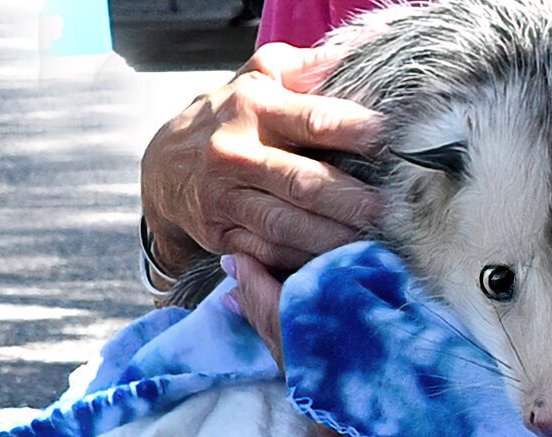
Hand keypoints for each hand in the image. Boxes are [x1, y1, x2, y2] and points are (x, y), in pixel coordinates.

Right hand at [141, 42, 385, 354]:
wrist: (162, 168)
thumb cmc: (229, 116)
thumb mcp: (258, 75)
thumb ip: (305, 65)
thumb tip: (352, 58)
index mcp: (253, 108)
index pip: (312, 120)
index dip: (354, 131)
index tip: (390, 142)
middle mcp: (236, 154)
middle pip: (303, 183)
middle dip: (350, 199)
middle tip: (389, 209)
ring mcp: (225, 198)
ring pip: (287, 225)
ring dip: (333, 238)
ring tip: (372, 241)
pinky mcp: (221, 234)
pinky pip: (268, 252)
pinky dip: (303, 261)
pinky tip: (335, 264)